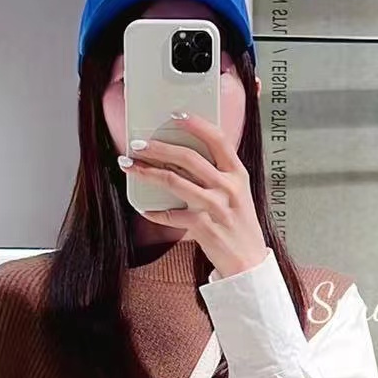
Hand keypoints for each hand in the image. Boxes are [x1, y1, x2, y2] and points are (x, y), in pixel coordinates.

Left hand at [122, 113, 268, 280]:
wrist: (248, 262)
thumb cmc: (239, 225)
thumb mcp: (238, 193)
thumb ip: (219, 173)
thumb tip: (184, 157)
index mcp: (238, 174)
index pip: (218, 139)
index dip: (196, 124)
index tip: (176, 115)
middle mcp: (228, 187)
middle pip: (188, 157)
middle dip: (158, 147)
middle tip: (138, 144)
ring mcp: (215, 207)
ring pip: (174, 181)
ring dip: (147, 172)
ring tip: (130, 166)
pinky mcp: (203, 228)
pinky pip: (171, 215)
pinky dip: (154, 212)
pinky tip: (145, 208)